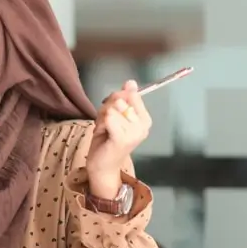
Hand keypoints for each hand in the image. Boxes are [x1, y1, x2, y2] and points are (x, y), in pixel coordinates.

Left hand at [85, 80, 150, 196]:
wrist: (103, 165)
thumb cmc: (108, 139)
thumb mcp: (115, 114)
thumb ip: (122, 98)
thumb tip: (131, 82)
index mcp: (145, 119)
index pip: (131, 94)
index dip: (117, 99)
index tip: (113, 112)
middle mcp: (143, 126)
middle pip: (121, 100)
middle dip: (107, 108)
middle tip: (106, 123)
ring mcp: (134, 133)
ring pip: (112, 108)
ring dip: (102, 117)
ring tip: (104, 129)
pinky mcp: (122, 138)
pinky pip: (109, 117)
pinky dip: (101, 123)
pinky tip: (102, 132)